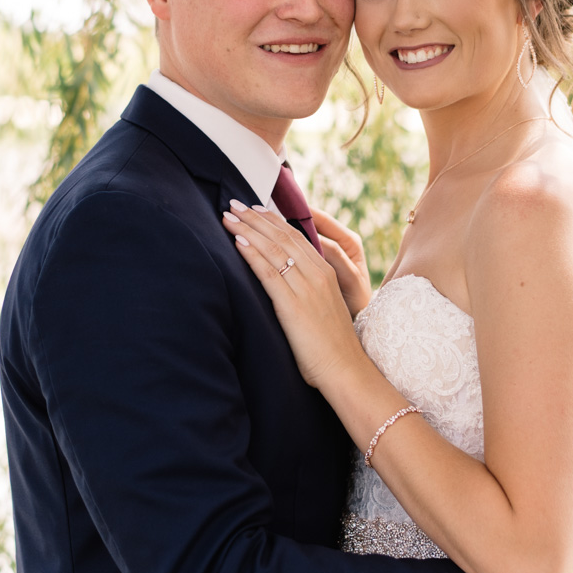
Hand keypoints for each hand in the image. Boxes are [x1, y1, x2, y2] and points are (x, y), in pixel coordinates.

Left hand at [222, 203, 364, 390]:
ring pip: (274, 249)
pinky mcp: (293, 305)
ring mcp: (306, 288)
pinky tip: (238, 242)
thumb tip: (285, 281)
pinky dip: (252, 255)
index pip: (295, 236)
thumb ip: (307, 290)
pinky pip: (269, 273)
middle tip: (233, 203)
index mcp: (325, 273)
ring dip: (248, 230)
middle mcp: (317, 274)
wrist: (345, 369)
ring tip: (228, 217)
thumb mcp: (323, 308)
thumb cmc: (330, 346)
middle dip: (255, 218)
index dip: (272, 220)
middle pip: (282, 237)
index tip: (253, 208)